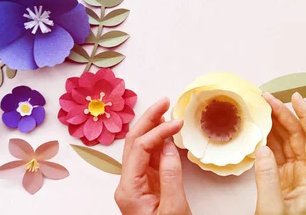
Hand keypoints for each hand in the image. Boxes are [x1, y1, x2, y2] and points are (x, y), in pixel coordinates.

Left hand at [115, 97, 191, 214]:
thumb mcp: (174, 208)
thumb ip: (171, 174)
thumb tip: (169, 145)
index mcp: (129, 189)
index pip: (140, 148)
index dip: (159, 131)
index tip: (177, 122)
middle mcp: (128, 183)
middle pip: (133, 142)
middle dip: (148, 119)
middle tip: (165, 101)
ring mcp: (136, 184)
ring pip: (140, 147)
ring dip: (152, 127)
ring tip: (166, 110)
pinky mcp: (147, 186)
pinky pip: (150, 158)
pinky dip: (159, 142)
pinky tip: (167, 132)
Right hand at [254, 92, 305, 214]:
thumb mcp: (273, 209)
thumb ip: (267, 178)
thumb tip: (262, 147)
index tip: (294, 97)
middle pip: (299, 136)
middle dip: (284, 115)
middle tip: (267, 99)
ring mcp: (295, 177)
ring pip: (287, 142)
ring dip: (275, 125)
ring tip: (262, 109)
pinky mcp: (282, 182)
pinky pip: (277, 154)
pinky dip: (268, 140)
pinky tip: (259, 131)